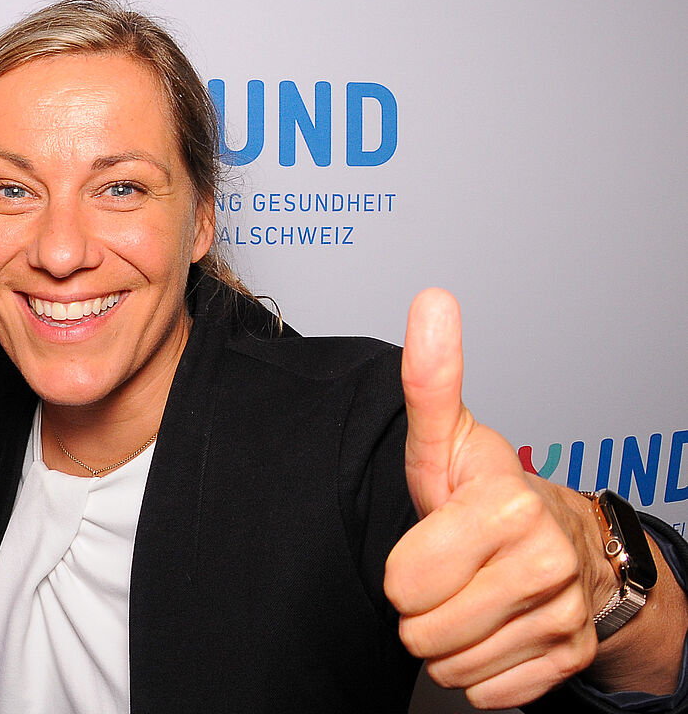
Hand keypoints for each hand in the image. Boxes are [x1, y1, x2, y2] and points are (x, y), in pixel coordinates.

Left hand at [385, 290, 606, 708]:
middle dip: (419, 606)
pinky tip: (492, 627)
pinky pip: (487, 692)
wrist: (568, 542)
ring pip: (452, 665)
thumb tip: (433, 298)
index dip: (402, 568)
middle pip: (422, 629)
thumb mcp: (448, 435)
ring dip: (445, 639)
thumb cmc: (488, 491)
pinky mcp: (570, 659)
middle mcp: (545, 562)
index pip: (406, 580)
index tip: (429, 541)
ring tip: (464, 595)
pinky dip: (480, 669)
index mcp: (506, 506)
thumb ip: (432, 377)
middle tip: (443, 572)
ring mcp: (562, 615)